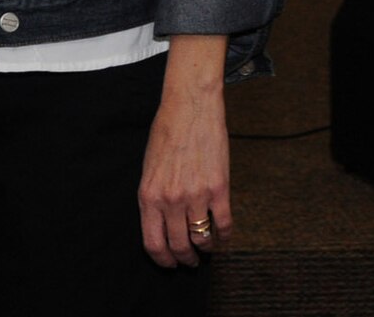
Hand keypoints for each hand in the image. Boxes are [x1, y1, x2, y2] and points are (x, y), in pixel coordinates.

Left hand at [137, 67, 229, 267]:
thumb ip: (153, 197)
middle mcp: (170, 200)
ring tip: (206, 248)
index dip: (162, 260)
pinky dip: (225, 237)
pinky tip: (223, 237)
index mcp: (148, 195)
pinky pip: (224, 225)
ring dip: (205, 249)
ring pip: (202, 240)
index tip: (169, 263)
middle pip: (178, 246)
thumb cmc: (165, 134)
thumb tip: (161, 224)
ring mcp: (195, 196)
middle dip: (185, 259)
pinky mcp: (219, 189)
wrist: (189, 109)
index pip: (152, 243)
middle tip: (190, 261)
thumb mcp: (148, 168)